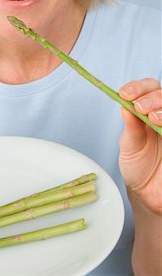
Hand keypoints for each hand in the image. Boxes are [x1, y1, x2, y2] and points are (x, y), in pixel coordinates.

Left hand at [118, 78, 161, 214]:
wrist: (148, 192)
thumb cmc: (138, 166)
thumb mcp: (129, 146)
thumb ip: (131, 128)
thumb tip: (125, 107)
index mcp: (148, 110)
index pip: (148, 88)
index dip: (138, 87)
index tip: (125, 94)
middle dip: (152, 98)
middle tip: (141, 108)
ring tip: (153, 118)